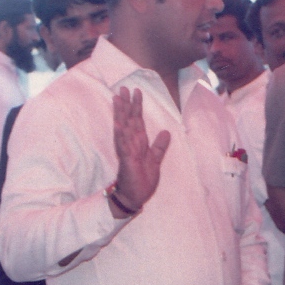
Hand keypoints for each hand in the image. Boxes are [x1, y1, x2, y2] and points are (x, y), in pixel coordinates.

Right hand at [111, 87, 169, 214]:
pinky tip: (118, 123)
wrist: (135, 197)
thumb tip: (166, 132)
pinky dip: (121, 134)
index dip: (137, 106)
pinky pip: (123, 145)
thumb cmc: (142, 179)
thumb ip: (159, 146)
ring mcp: (127, 151)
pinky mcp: (126, 160)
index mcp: (139, 143)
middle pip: (128, 120)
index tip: (136, 91)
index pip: (137, 120)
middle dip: (127, 104)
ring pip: (123, 128)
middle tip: (124, 87)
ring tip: (117, 98)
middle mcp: (131, 144)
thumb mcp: (155, 160)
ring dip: (120, 114)